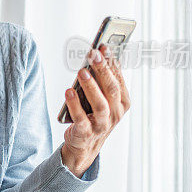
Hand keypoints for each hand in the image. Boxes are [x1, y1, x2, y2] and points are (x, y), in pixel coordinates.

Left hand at [62, 44, 130, 176]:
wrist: (84, 145)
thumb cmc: (93, 115)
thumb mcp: (102, 97)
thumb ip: (103, 79)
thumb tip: (100, 54)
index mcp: (123, 102)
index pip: (118, 79)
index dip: (111, 62)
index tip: (104, 46)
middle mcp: (115, 113)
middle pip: (111, 89)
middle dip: (102, 70)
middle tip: (93, 54)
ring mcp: (102, 125)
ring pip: (100, 105)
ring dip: (91, 87)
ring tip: (82, 72)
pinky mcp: (86, 133)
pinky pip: (81, 118)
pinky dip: (74, 105)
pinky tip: (68, 91)